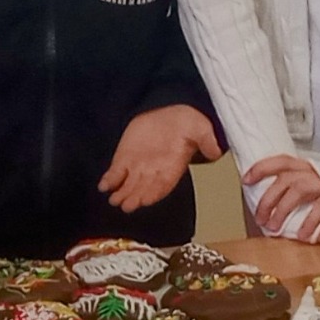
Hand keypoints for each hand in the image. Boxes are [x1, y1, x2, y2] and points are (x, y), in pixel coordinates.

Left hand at [98, 105, 223, 212]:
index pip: (163, 185)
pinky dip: (108, 180)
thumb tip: (216, 150)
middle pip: (143, 189)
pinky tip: (103, 186)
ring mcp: (137, 167)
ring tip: (114, 200)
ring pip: (128, 185)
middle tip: (127, 205)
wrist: (168, 114)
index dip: (154, 193)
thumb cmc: (186, 124)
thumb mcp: (200, 129)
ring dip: (121, 194)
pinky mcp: (124, 158)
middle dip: (135, 198)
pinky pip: (115, 173)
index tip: (146, 200)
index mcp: (172, 168)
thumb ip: (206, 140)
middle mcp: (154, 172)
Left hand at [243, 153, 319, 233]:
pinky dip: (308, 222)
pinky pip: (319, 209)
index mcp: (303, 165)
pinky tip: (302, 235)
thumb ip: (292, 184)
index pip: (279, 161)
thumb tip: (267, 198)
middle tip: (259, 218)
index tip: (246, 180)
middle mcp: (312, 171)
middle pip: (284, 180)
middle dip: (268, 200)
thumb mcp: (310, 180)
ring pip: (297, 192)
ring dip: (282, 211)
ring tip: (273, 229)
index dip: (261, 168)